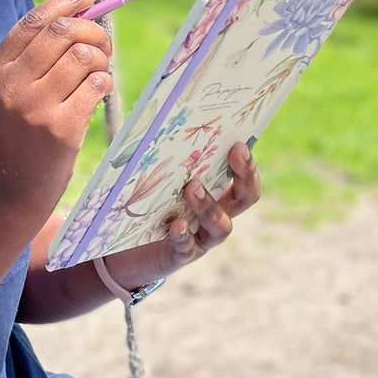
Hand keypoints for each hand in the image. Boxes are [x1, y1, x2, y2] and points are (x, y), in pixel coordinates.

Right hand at [0, 0, 113, 221]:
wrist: (13, 187)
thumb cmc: (21, 130)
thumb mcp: (11, 90)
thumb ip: (37, 53)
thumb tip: (84, 4)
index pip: (34, 21)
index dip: (68, 0)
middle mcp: (11, 85)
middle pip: (62, 32)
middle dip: (93, 30)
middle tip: (103, 42)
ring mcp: (35, 107)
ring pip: (84, 55)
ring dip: (101, 59)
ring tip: (98, 72)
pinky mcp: (60, 128)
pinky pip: (97, 84)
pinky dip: (104, 82)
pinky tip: (97, 93)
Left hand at [103, 142, 259, 289]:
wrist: (130, 250)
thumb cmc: (147, 205)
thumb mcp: (156, 179)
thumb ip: (158, 156)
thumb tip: (147, 123)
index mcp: (215, 193)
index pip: (243, 179)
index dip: (247, 164)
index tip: (239, 143)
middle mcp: (216, 216)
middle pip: (244, 199)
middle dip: (244, 176)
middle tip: (234, 152)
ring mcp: (202, 238)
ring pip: (221, 227)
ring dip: (208, 205)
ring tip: (192, 187)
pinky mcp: (181, 254)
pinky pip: (187, 247)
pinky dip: (183, 236)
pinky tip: (176, 225)